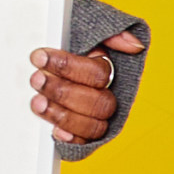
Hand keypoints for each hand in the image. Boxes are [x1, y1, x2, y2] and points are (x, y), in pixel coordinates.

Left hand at [30, 30, 141, 144]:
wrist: (47, 55)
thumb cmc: (68, 43)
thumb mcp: (87, 29)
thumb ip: (113, 34)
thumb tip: (135, 46)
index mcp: (106, 70)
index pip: (99, 74)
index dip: (68, 66)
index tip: (41, 57)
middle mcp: (104, 95)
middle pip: (97, 103)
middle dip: (63, 91)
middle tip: (37, 79)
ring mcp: (93, 116)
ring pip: (92, 125)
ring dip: (62, 115)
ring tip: (37, 101)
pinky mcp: (79, 132)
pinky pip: (82, 143)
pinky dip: (70, 139)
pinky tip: (55, 131)